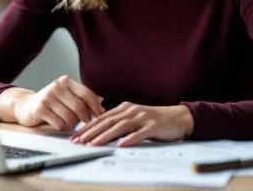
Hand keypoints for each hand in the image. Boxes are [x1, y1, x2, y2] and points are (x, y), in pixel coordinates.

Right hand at [13, 75, 104, 130]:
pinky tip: (59, 124)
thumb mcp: (67, 96)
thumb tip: (103, 104)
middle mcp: (57, 87)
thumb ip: (83, 98)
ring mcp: (47, 97)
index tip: (101, 117)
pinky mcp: (40, 109)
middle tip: (86, 125)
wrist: (25, 105)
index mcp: (66, 81)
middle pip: (79, 107)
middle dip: (85, 119)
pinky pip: (58, 123)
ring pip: (70, 117)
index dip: (96, 107)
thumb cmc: (51, 102)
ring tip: (69, 124)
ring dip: (72, 125)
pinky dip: (62, 127)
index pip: (87, 93)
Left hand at [69, 102, 193, 146]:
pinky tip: (121, 145)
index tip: (75, 136)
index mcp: (124, 108)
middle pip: (107, 121)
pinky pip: (139, 133)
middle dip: (91, 132)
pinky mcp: (153, 126)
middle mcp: (131, 111)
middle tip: (78, 141)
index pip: (101, 118)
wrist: (178, 117)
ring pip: (120, 127)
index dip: (87, 127)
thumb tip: (100, 131)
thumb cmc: (154, 120)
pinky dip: (130, 139)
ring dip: (105, 136)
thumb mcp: (133, 118)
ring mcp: (142, 118)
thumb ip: (118, 122)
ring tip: (94, 144)